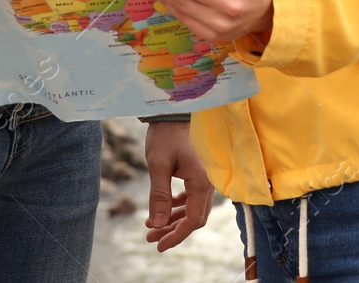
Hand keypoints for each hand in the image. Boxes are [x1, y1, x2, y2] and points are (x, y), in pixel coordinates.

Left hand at [143, 121, 212, 251]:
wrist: (173, 113)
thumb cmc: (166, 135)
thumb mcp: (158, 165)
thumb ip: (159, 196)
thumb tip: (158, 224)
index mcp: (201, 182)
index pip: (193, 220)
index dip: (177, 236)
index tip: (159, 245)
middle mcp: (208, 183)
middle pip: (194, 218)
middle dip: (173, 230)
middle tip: (150, 237)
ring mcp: (205, 178)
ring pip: (193, 209)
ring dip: (174, 220)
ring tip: (151, 226)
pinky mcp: (198, 173)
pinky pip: (192, 197)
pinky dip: (178, 206)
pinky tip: (164, 208)